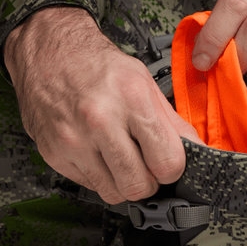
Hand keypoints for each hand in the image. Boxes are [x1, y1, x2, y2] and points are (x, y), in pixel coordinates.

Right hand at [4, 7, 201, 203]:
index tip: (167, 162)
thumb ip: (172, 123)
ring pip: (114, 194)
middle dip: (148, 182)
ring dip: (123, 183)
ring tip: (121, 160)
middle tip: (145, 166)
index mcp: (131, 99)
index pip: (167, 164)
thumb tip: (198, 153)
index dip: (172, 169)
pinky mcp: (54, 154)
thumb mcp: (143, 83)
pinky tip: (98, 154)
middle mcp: (100, 120)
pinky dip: (99, 177)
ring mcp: (73, 140)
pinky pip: (90, 186)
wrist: (47, 51)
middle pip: (139, 186)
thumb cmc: (97, 66)